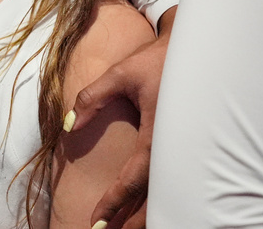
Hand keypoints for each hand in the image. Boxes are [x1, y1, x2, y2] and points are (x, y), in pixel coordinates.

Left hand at [65, 9, 172, 228]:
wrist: (194, 50)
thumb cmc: (155, 61)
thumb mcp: (120, 75)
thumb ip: (92, 98)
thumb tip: (69, 125)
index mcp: (157, 134)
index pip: (132, 180)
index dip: (113, 202)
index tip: (96, 220)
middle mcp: (174, 148)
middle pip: (153, 197)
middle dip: (131, 220)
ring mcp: (186, 150)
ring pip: (167, 194)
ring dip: (148, 215)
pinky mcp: (191, 148)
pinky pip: (176, 181)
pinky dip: (161, 199)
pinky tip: (149, 210)